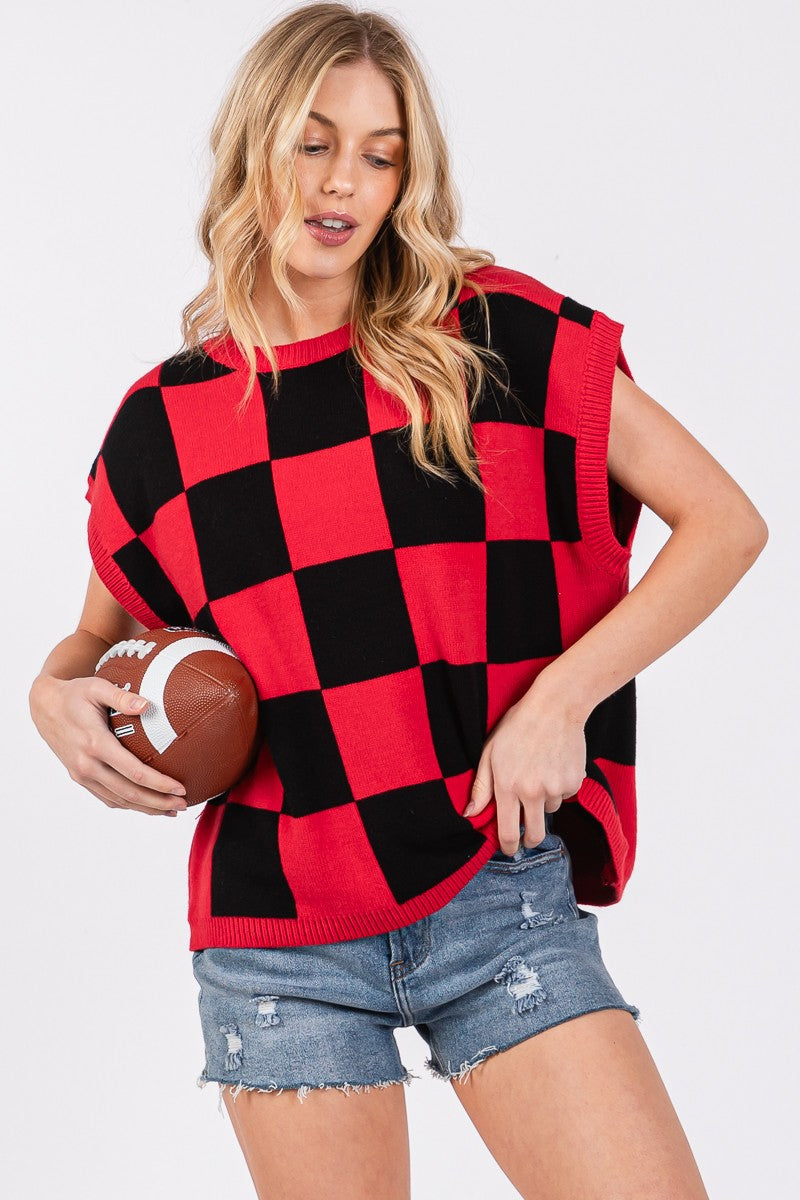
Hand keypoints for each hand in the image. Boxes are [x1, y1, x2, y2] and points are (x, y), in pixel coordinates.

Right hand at [29, 675, 187, 816]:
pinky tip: (145, 805)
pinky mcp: (79, 777)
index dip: (159, 784)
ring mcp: (82, 774)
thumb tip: (147, 704)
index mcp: (95, 743)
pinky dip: (128, 805)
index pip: (133, 772)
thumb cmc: (74, 694)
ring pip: (119, 800)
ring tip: (170, 811)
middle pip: (129, 793)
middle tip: (183, 806)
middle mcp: (87, 764)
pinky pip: (106, 798)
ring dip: (146, 808)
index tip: (180, 789)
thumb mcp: (96, 687)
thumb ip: (122, 697)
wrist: (44, 707)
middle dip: (159, 803)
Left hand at [463, 692, 586, 855]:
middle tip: (526, 836)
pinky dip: (559, 787)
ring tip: (538, 773)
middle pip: (535, 834)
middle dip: (529, 840)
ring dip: (543, 801)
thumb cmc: (517, 726)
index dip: (508, 847)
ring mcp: (555, 788)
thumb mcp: (490, 752)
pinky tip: (554, 765)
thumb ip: (481, 787)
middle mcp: (532, 791)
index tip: (509, 850)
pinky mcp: (575, 782)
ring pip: (550, 810)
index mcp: (508, 786)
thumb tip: (470, 814)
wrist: (555, 707)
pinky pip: (565, 795)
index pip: (508, 832)